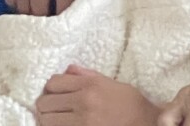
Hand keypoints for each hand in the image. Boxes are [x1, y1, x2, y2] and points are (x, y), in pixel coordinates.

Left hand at [36, 65, 160, 125]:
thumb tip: (68, 69)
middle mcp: (83, 102)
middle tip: (54, 108)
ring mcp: (81, 122)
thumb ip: (88, 76)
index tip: (56, 93)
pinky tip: (64, 125)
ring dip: (48, 119)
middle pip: (44, 103)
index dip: (51, 88)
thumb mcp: (112, 83)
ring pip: (46, 120)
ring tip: (58, 119)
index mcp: (90, 86)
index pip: (53, 83)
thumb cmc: (131, 104)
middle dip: (46, 105)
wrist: (145, 123)